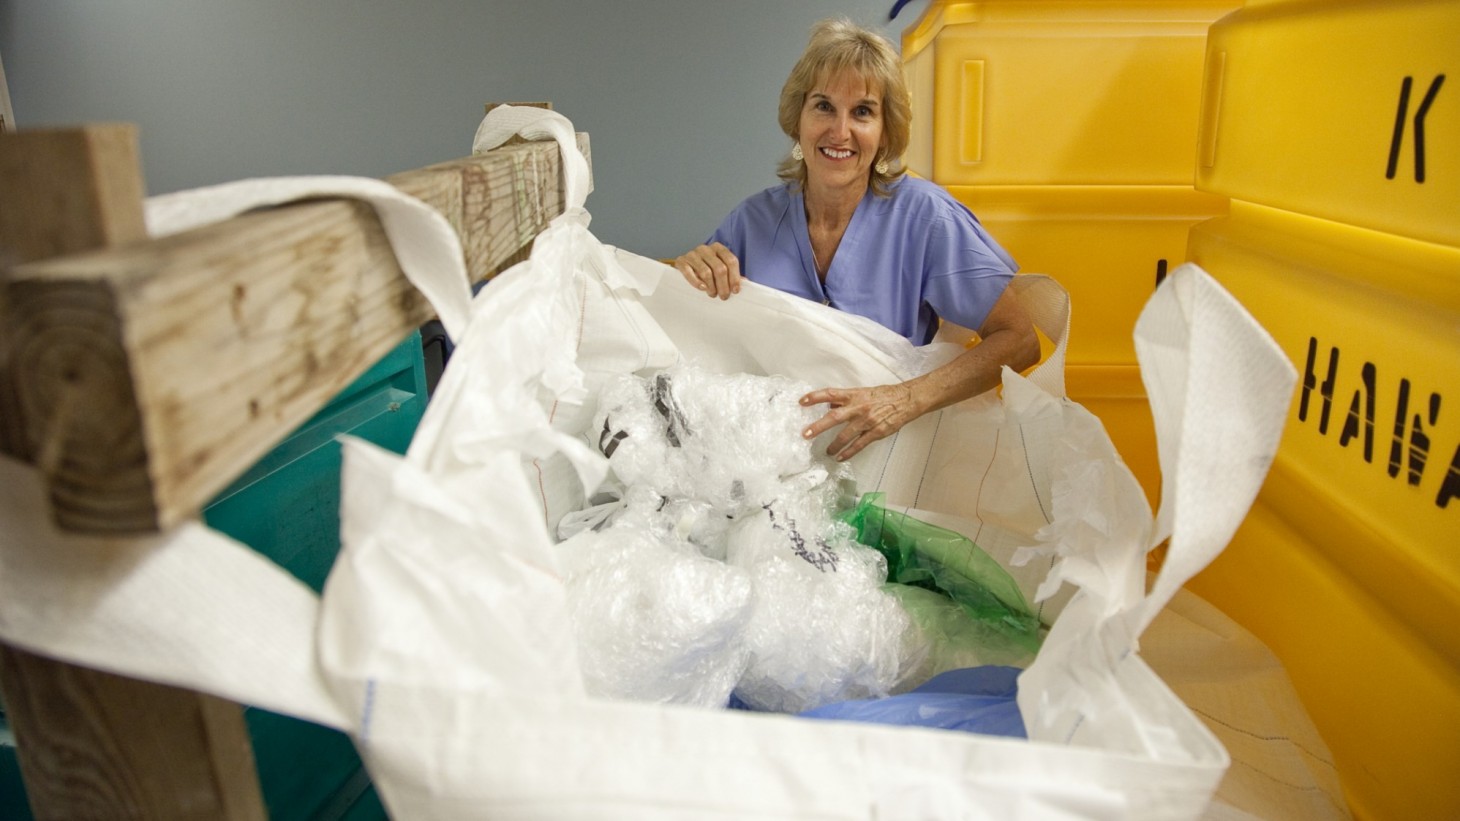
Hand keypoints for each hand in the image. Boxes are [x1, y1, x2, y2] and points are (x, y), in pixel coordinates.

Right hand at [674, 242, 741, 299]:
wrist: (685, 265)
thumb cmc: (706, 269)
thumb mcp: (720, 269)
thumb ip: (732, 274)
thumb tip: (746, 282)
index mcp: (718, 248)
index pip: (731, 261)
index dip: (735, 277)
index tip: (735, 291)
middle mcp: (705, 248)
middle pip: (720, 268)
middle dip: (723, 285)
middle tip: (724, 297)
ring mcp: (692, 254)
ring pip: (706, 272)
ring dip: (711, 287)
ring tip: (713, 294)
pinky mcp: (681, 261)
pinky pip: (689, 272)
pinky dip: (696, 282)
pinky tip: (702, 289)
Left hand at [800, 383, 921, 461]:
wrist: (906, 400)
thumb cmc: (883, 395)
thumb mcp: (862, 392)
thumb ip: (845, 399)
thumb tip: (828, 404)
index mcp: (854, 395)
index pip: (830, 394)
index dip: (815, 397)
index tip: (801, 402)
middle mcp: (858, 407)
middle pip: (834, 416)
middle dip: (818, 426)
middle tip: (805, 434)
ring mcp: (867, 421)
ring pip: (845, 435)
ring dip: (833, 445)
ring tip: (825, 452)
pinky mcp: (876, 432)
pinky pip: (859, 444)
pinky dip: (848, 452)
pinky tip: (840, 457)